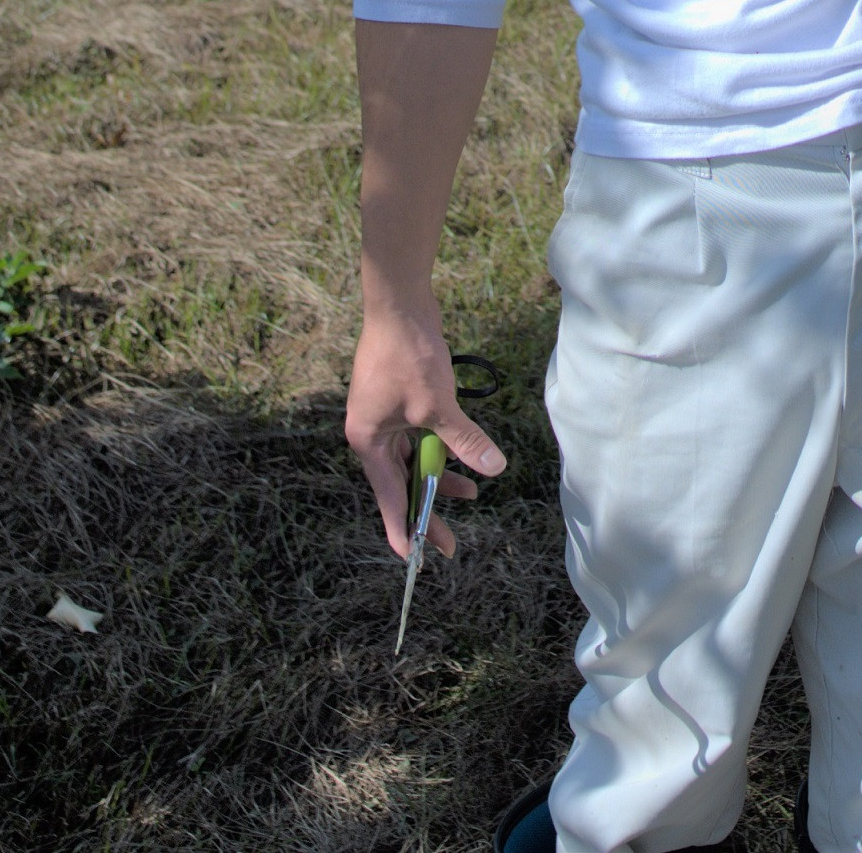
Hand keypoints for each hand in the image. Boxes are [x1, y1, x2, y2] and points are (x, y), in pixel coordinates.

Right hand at [345, 296, 505, 558]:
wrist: (400, 303)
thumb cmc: (409, 354)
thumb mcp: (438, 405)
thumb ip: (464, 440)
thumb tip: (493, 469)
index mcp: (368, 441)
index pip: (389, 497)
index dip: (403, 529)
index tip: (415, 559)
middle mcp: (371, 432)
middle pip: (401, 482)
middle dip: (428, 508)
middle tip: (449, 543)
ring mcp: (384, 414)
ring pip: (413, 458)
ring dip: (440, 474)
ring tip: (471, 493)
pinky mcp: (398, 398)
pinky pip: (419, 435)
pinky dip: (440, 446)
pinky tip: (462, 452)